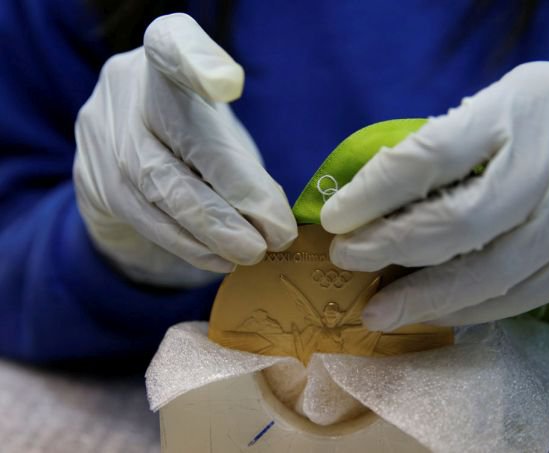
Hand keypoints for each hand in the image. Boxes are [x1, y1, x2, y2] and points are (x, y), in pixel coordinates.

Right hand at [74, 14, 296, 287]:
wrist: (126, 147)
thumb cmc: (191, 132)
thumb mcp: (215, 123)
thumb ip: (239, 156)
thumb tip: (273, 221)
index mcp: (161, 57)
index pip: (173, 44)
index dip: (197, 60)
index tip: (226, 82)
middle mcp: (125, 87)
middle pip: (180, 142)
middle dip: (234, 197)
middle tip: (276, 235)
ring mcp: (103, 133)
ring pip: (160, 190)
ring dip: (213, 231)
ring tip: (254, 252)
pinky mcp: (93, 179)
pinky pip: (146, 219)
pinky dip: (188, 244)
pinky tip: (220, 258)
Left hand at [321, 62, 548, 329]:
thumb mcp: (501, 102)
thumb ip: (448, 143)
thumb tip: (375, 202)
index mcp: (519, 111)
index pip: (433, 156)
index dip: (376, 193)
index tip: (335, 219)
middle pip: (460, 225)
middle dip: (391, 249)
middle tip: (346, 262)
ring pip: (490, 276)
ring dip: (425, 299)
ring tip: (379, 311)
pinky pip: (519, 298)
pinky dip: (468, 309)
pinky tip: (433, 313)